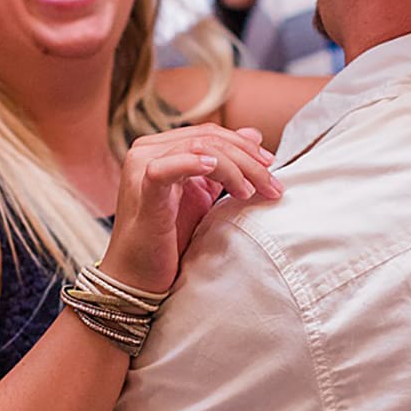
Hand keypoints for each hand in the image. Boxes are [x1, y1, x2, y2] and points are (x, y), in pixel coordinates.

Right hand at [98, 123, 282, 292]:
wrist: (137, 276)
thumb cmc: (167, 238)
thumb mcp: (203, 196)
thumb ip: (224, 165)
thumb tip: (254, 135)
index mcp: (161, 148)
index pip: (210, 133)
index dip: (244, 146)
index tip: (271, 166)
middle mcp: (147, 150)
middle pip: (209, 139)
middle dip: (248, 160)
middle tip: (273, 185)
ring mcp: (141, 167)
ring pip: (199, 148)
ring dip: (234, 168)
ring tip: (251, 192)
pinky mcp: (143, 189)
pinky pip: (168, 167)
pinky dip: (194, 163)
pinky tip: (215, 169)